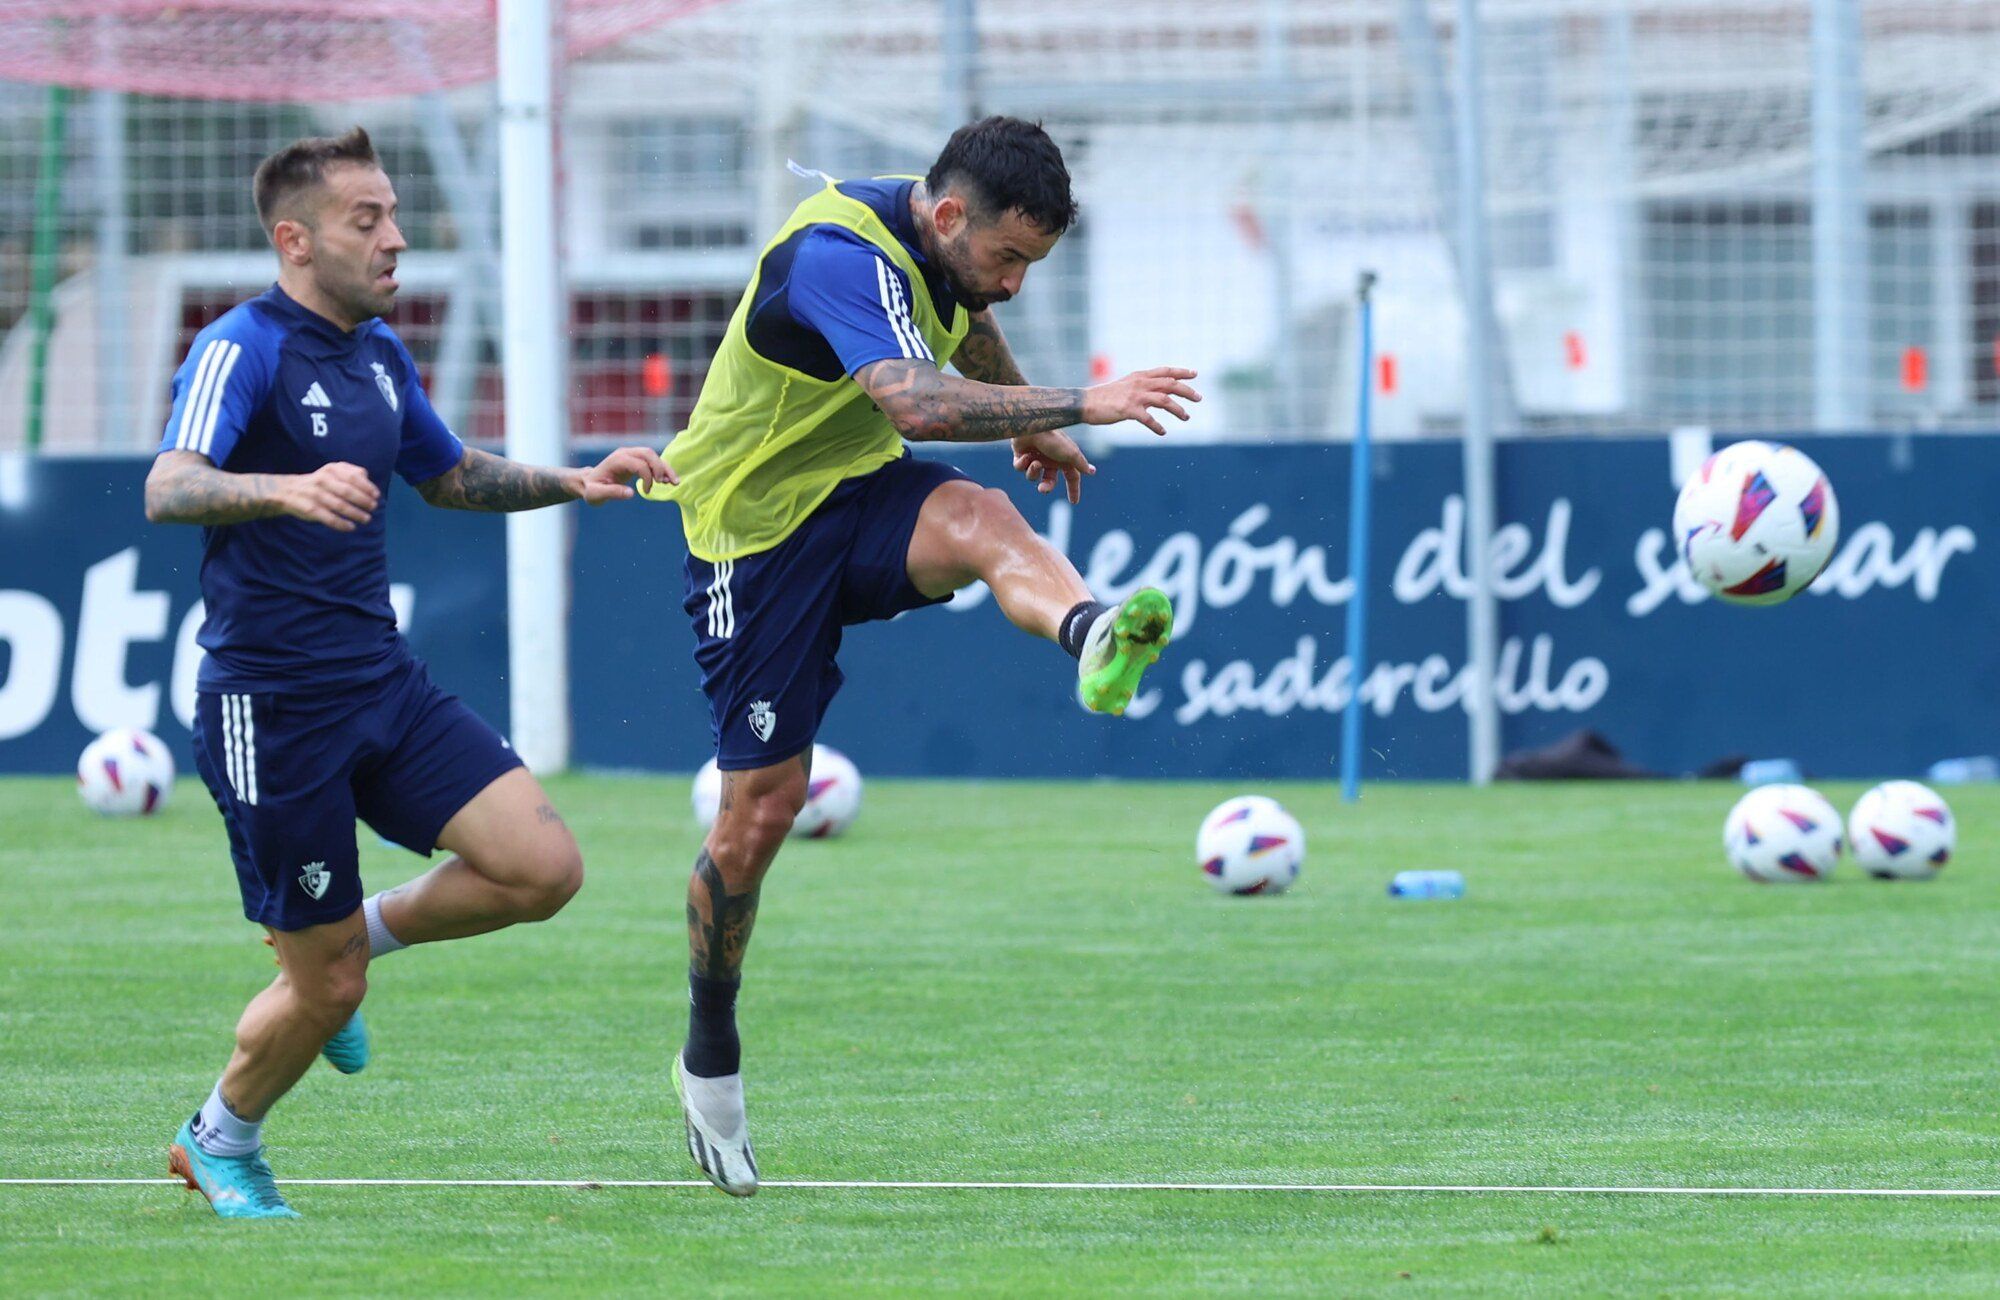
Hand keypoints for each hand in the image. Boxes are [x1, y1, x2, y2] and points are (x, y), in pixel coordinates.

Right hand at [276, 462, 379, 531]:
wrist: (288, 490)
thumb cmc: (319, 482)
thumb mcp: (332, 471)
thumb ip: (350, 472)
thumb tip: (368, 479)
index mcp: (331, 470)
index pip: (353, 477)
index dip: (367, 487)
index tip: (376, 496)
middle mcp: (322, 480)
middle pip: (347, 491)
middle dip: (363, 501)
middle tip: (373, 508)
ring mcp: (315, 494)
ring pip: (340, 506)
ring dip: (356, 514)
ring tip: (366, 519)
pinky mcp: (309, 509)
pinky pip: (328, 518)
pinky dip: (342, 524)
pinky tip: (351, 527)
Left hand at [570, 446, 676, 504]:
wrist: (588, 482)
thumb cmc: (591, 489)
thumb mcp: (597, 494)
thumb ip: (612, 493)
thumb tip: (631, 494)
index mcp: (617, 460)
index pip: (639, 464)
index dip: (647, 478)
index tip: (646, 491)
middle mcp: (625, 453)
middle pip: (649, 454)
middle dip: (661, 468)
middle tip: (666, 484)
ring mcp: (631, 455)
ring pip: (653, 456)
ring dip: (665, 468)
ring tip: (675, 482)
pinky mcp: (635, 460)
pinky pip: (652, 461)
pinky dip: (662, 470)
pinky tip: (668, 481)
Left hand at [1012, 431, 1094, 503]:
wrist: (1031, 426)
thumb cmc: (1053, 439)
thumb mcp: (1071, 453)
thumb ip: (1080, 464)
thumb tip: (1091, 471)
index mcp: (1063, 458)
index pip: (1072, 477)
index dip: (1073, 489)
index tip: (1074, 502)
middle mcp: (1050, 459)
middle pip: (1049, 481)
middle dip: (1046, 487)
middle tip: (1043, 489)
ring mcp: (1035, 457)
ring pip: (1033, 476)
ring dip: (1033, 472)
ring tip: (1034, 462)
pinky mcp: (1020, 455)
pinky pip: (1020, 468)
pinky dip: (1022, 464)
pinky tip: (1024, 455)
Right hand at [1081, 367, 1200, 435]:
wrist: (1085, 403)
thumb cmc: (1104, 397)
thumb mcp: (1125, 386)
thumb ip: (1140, 387)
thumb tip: (1155, 393)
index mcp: (1139, 377)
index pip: (1165, 371)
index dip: (1181, 372)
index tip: (1194, 374)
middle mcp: (1140, 384)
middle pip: (1170, 384)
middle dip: (1187, 390)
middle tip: (1199, 398)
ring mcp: (1135, 396)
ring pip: (1164, 400)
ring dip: (1178, 409)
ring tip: (1187, 417)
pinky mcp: (1129, 410)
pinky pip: (1149, 419)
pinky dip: (1157, 426)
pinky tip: (1163, 432)